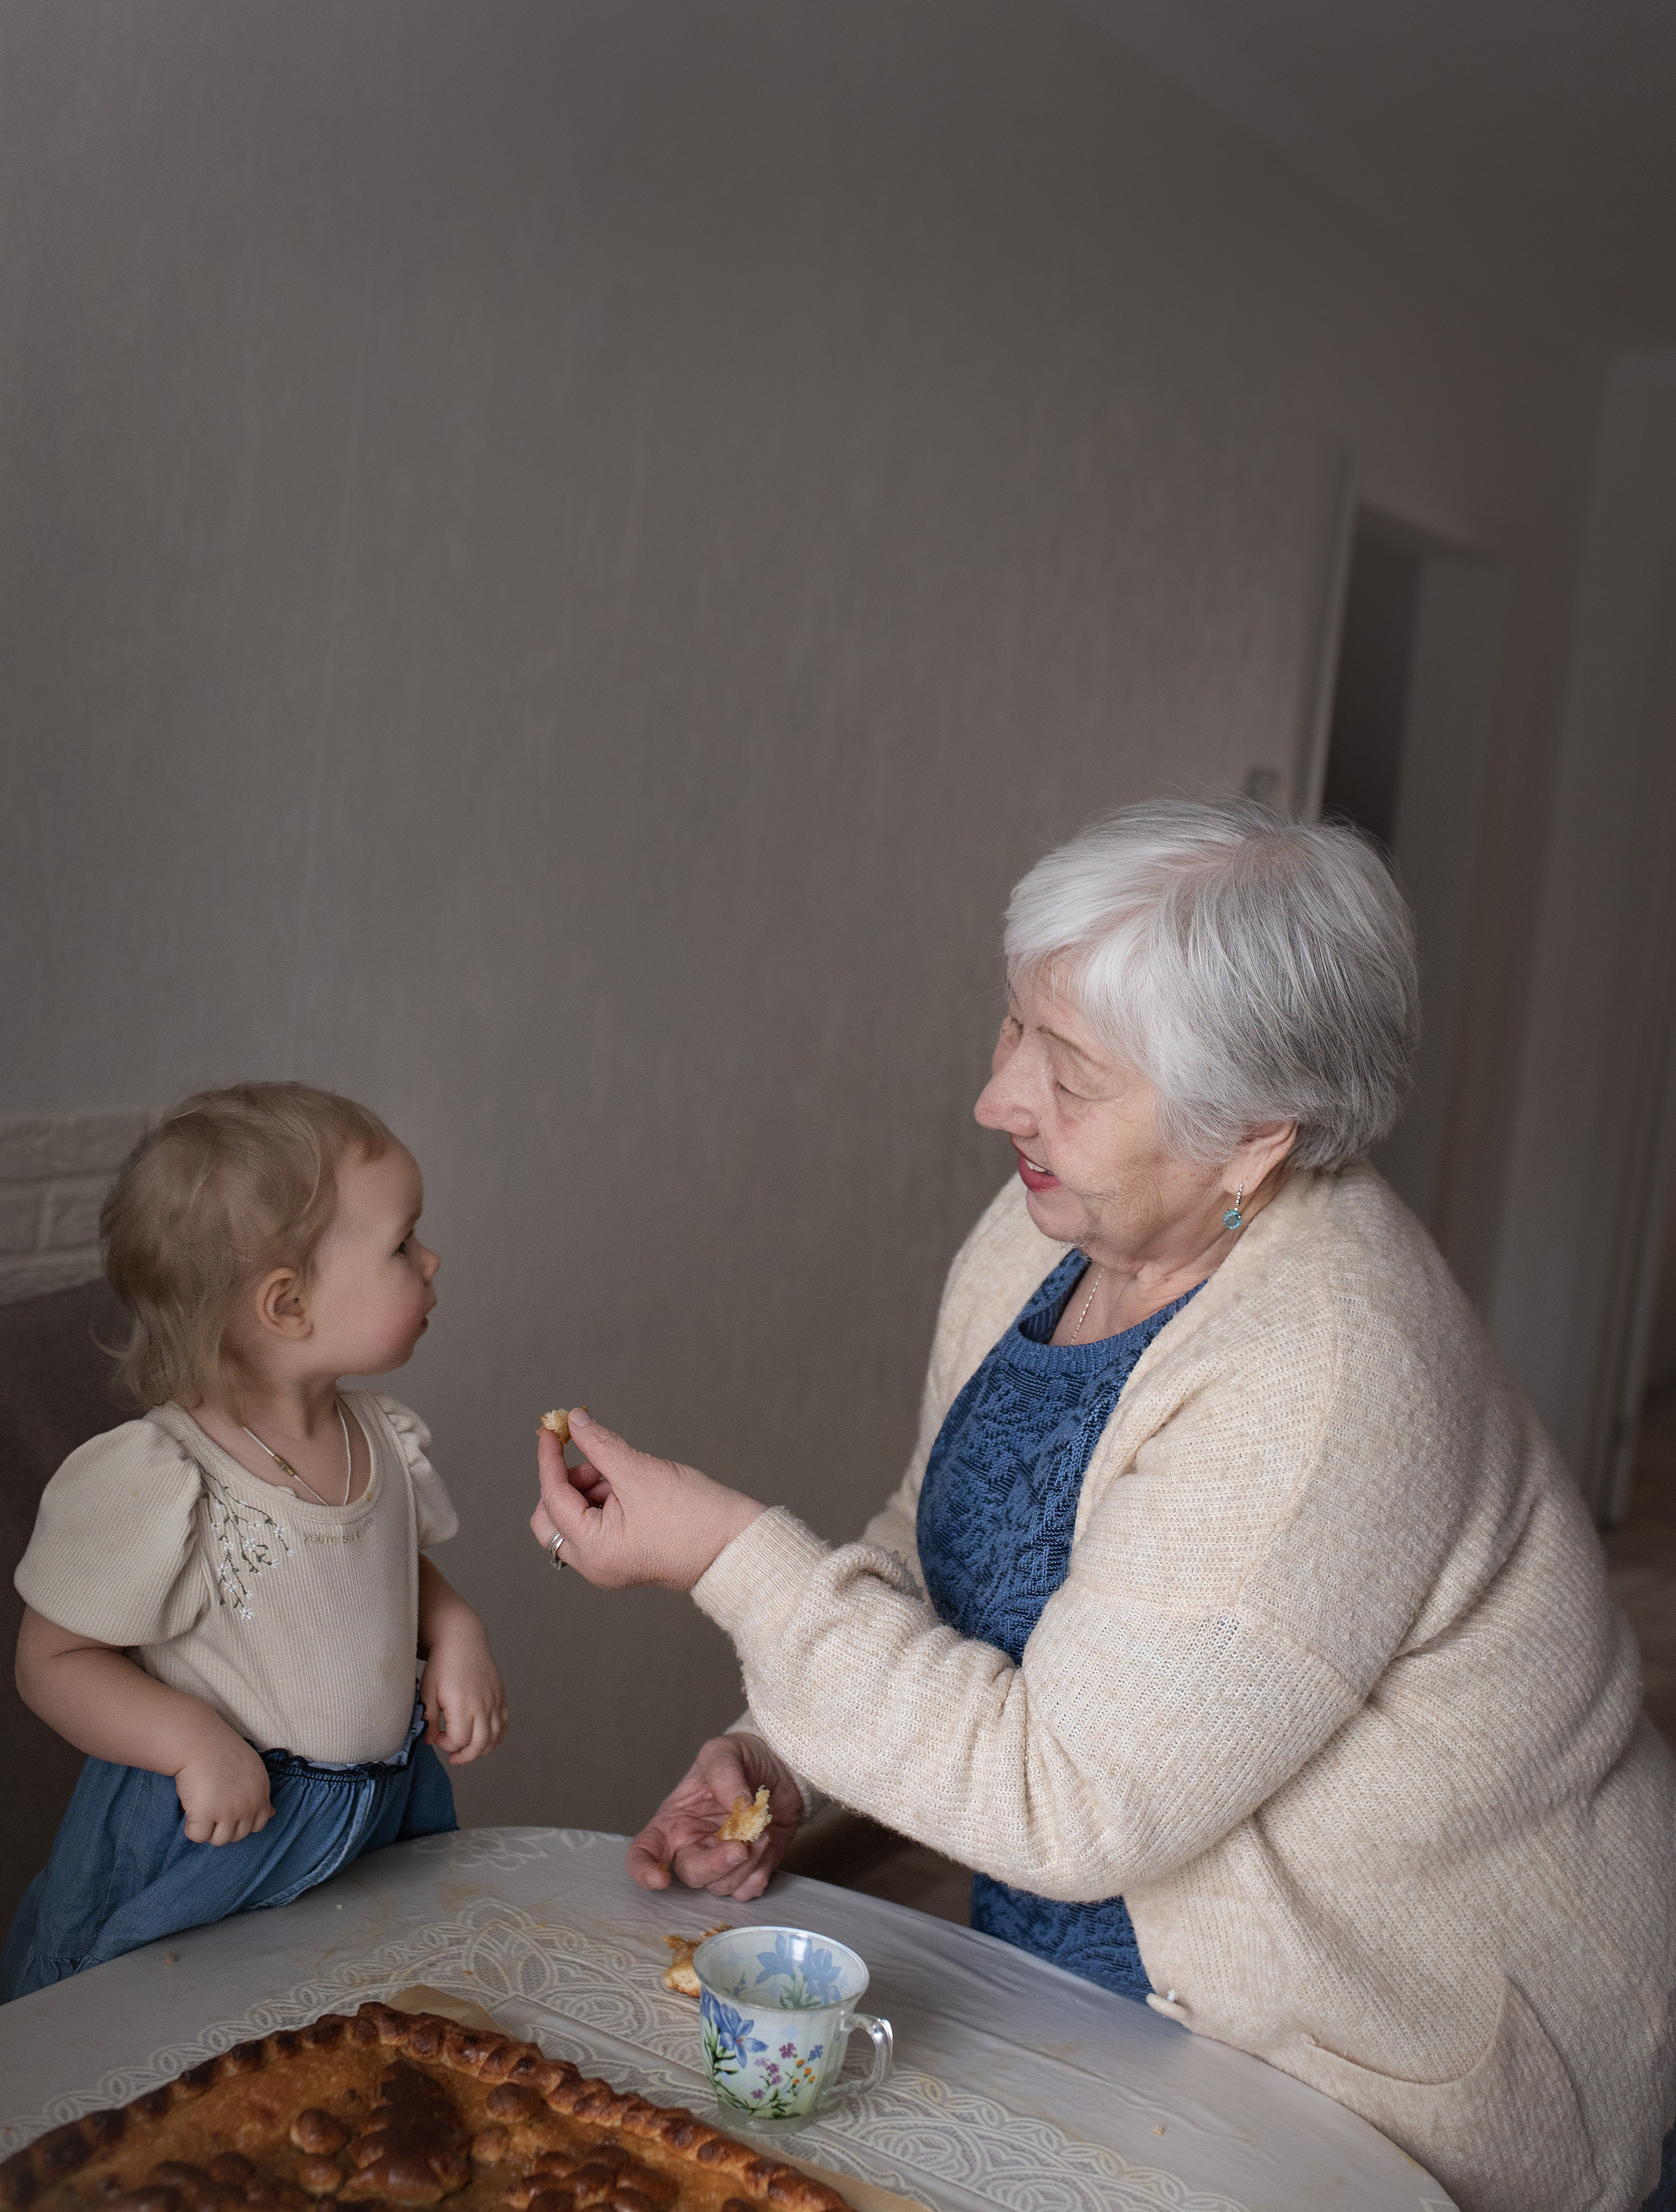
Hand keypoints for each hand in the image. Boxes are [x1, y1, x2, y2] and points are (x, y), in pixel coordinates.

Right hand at [175, 1725, 273, 1846]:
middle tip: (212, 1804)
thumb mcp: (253, 1769)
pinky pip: (198, 1836)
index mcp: (261, 1793)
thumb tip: (272, 1814)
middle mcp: (248, 1805)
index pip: (259, 1824)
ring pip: (219, 1840)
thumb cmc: (222, 1751)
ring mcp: (228, 1812)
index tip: (229, 1809)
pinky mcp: (206, 1815)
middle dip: (223, 1826)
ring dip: (208, 1828)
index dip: (242, 1821)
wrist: (200, 1742)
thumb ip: (260, 1793)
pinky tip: (191, 1809)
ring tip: (202, 1806)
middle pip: (237, 1835)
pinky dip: (191, 1828)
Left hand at [421, 1622, 508, 1763]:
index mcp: (462, 1705)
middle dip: (465, 1756)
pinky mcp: (500, 1696)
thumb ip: (428, 1719)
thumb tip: (430, 1740)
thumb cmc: (442, 1664)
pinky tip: (485, 1738)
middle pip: (480, 1744)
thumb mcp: (428, 1692)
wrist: (462, 1639)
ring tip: (469, 1750)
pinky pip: (504, 1724)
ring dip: (482, 1750)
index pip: (459, 1741)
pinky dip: (497, 1736)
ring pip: (495, 1737)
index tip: (437, 1737)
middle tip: (453, 1756)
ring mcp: (494, 1701)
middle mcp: (482, 1705)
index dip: (446, 1745)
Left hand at [530, 1409, 763, 1591]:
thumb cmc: (694, 1515)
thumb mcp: (639, 1471)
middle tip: (596, 1461)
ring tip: (624, 1476)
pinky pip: (595, 1529)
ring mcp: (608, 1566)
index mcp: (593, 1550)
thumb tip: (574, 1421)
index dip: (550, 1458)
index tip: (553, 1428)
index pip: (553, 1497)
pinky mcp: (624, 1560)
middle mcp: (594, 1566)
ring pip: (573, 1523)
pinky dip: (602, 1504)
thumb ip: (599, 1444)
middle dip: (566, 1483)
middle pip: (551, 1519)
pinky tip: (628, 1489)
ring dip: (587, 1491)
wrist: (737, 1546)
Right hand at [627, 1733, 802, 1899]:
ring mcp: (721, 1861)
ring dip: (746, 1864)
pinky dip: (760, 1873)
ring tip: (762, 1831)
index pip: (644, 1852)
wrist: (777, 1764)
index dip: (644, 1871)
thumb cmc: (739, 1758)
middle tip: (740, 1846)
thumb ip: (725, 1775)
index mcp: (674, 1821)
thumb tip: (739, 1807)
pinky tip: (767, 1844)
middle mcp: (693, 1846)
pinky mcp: (749, 1869)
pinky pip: (748, 1890)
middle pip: (691, 1875)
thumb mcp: (723, 1752)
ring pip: (722, 1886)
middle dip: (715, 1866)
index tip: (661, 1878)